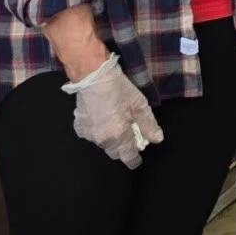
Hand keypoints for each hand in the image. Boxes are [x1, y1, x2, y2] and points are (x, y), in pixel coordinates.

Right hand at [60, 53, 164, 167]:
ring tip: (115, 122)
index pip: (128, 157)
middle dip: (122, 147)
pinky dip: (97, 131)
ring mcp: (89, 134)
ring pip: (103, 144)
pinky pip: (91, 135)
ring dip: (110, 138)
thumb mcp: (139, 104)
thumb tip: (157, 139)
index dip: (134, 159)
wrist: (93, 75)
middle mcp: (102, 139)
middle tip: (129, 133)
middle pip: (115, 152)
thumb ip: (148, 125)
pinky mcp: (79, 126)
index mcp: (118, 135)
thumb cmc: (119, 88)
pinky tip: (102, 119)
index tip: (138, 158)